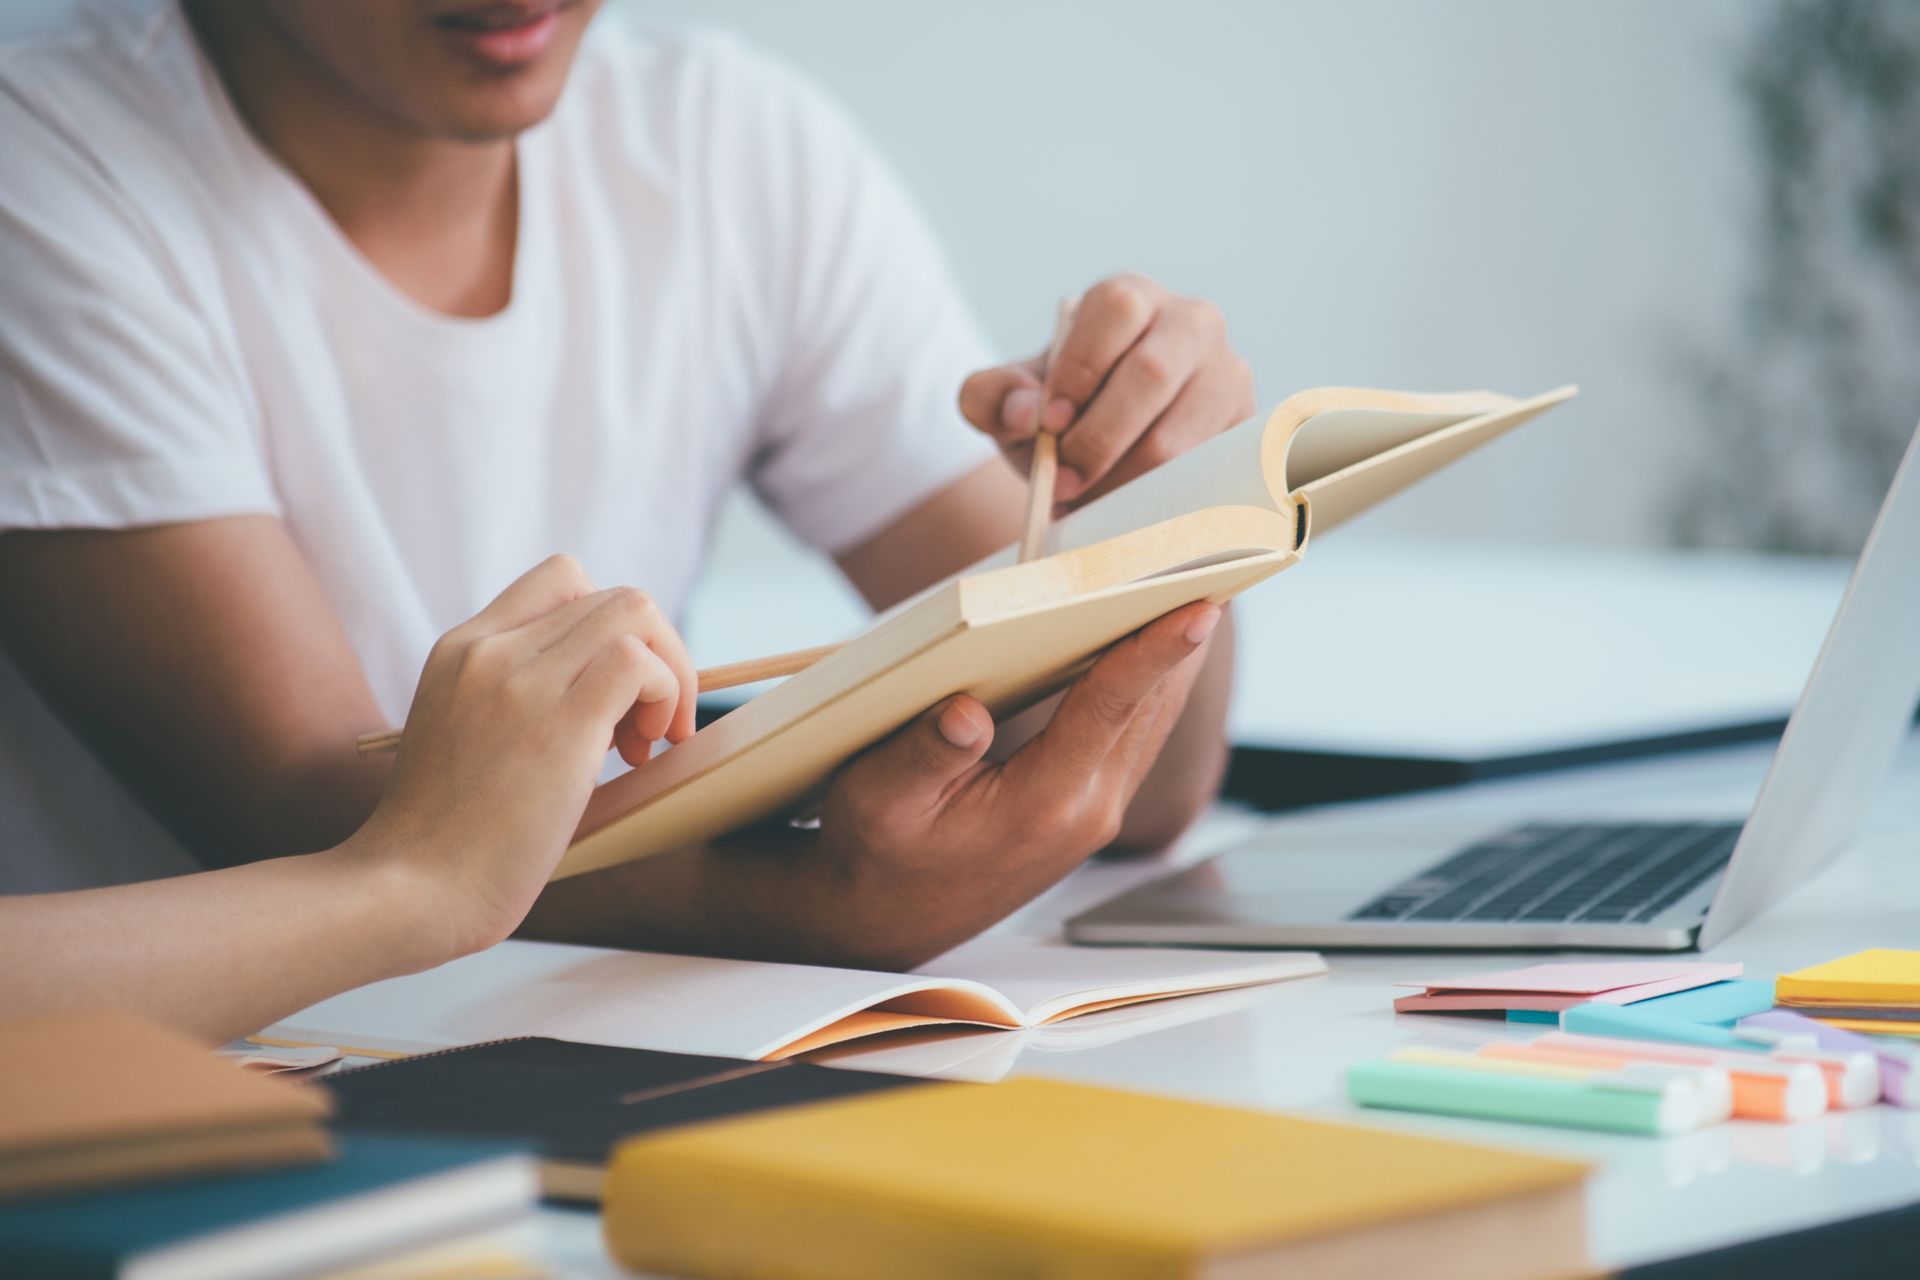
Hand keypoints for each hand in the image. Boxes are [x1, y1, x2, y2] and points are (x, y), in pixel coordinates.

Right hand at [347, 556, 696, 956]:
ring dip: (666, 672)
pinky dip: (665, 695)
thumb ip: (514, 700)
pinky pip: (640, 663)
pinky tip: (641, 751)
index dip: (607, 628)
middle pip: (609, 596)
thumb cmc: (443, 837)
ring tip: (641, 744)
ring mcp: (522, 680)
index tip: (610, 691)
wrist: (408, 888)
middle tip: (638, 732)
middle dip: (650, 654)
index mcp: (461, 648)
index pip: (561, 581)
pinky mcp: (560, 722)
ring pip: (635, 613)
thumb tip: (606, 702)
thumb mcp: (463, 735)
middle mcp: (490, 649)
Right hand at [803, 601, 1221, 967]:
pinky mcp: (1088, 810)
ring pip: (1149, 722)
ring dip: (1172, 661)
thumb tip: (965, 711)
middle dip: (1179, 639)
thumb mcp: (877, 801)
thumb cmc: (875, 854)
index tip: (1200, 610)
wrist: (885, 921)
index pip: (1110, 709)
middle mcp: (1085, 811)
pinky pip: (1133, 737)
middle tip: (1211, 565)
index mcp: (1042, 804)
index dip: (1155, 653)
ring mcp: (1094, 814)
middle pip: (1149, 707)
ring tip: (1194, 588)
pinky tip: (1153, 647)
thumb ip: (923, 755)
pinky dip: (1148, 687)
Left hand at [959, 273, 1255, 508]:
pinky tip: (1130, 521)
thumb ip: (991, 396)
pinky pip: (1210, 475)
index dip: (1081, 368)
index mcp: (1130, 299)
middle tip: (1064, 484)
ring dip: (1127, 483)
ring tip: (1090, 509)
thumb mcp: (1011, 403)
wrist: (1106, 456)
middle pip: (1152, 374)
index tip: (1049, 425)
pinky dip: (1162, 506)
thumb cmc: (1058, 416)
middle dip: (1100, 438)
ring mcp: (1230, 374)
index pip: (1115, 311)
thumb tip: (1023, 413)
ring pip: (1184, 435)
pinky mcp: (1248, 431)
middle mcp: (1192, 322)